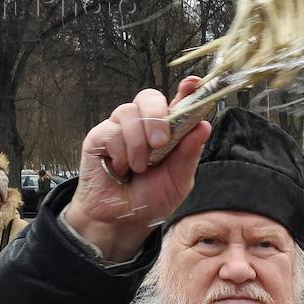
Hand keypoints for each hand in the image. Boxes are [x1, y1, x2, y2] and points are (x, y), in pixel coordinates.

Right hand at [64, 76, 211, 261]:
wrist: (122, 220)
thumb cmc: (151, 199)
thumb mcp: (178, 181)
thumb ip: (189, 153)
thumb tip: (204, 125)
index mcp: (167, 131)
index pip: (177, 102)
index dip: (186, 90)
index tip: (193, 84)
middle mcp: (144, 124)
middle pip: (149, 96)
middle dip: (157, 117)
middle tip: (160, 144)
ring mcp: (121, 128)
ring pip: (129, 113)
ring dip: (138, 145)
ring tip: (139, 168)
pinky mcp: (100, 137)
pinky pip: (111, 131)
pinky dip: (120, 154)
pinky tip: (120, 169)